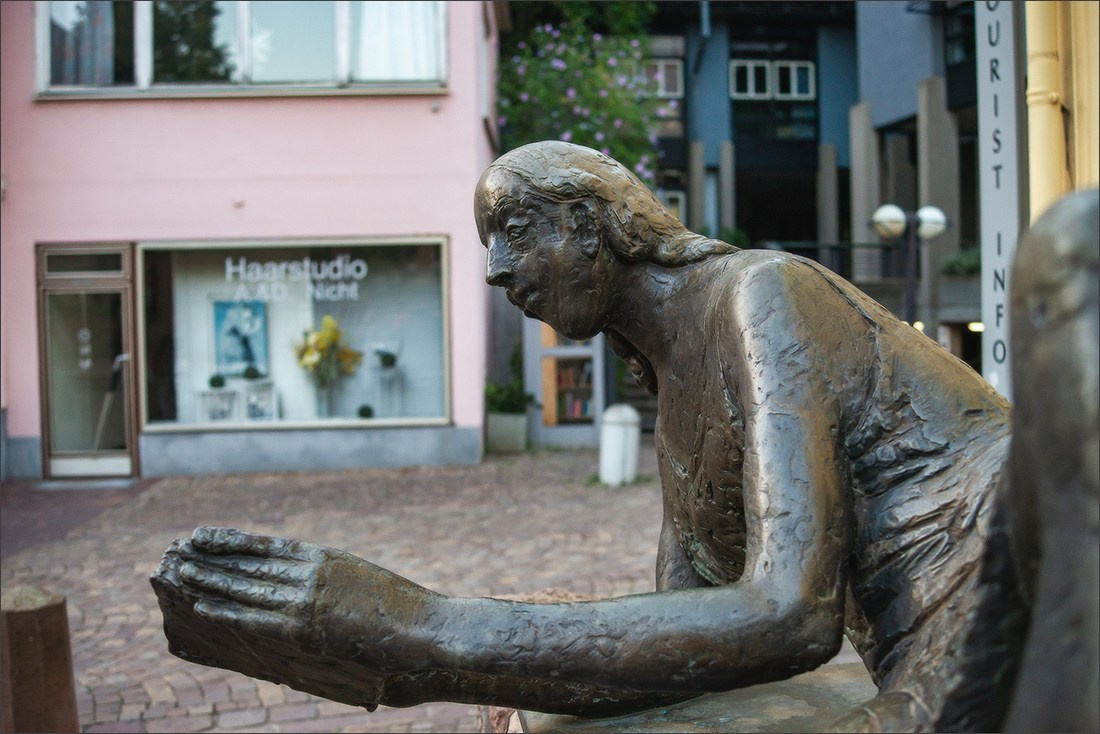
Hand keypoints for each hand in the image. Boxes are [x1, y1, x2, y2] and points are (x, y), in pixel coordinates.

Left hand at [151, 526, 438, 708]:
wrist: (425, 627)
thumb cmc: (403, 610)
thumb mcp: (364, 582)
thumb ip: (334, 581)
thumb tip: (314, 581)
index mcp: (326, 558)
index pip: (269, 546)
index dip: (234, 540)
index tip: (206, 534)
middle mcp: (312, 573)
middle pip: (251, 562)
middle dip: (214, 556)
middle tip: (180, 548)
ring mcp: (308, 599)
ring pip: (247, 586)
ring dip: (211, 578)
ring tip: (181, 570)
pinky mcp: (306, 628)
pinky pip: (255, 618)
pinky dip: (226, 609)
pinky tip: (203, 604)